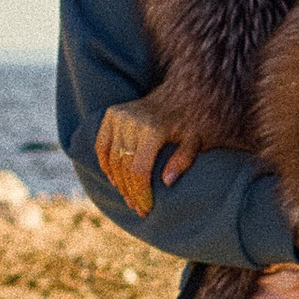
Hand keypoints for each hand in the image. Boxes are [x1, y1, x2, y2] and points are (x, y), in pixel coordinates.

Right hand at [94, 94, 204, 216]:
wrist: (181, 89)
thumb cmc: (192, 118)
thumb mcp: (196, 139)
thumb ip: (183, 160)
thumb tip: (167, 182)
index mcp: (153, 128)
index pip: (139, 171)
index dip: (141, 193)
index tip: (147, 209)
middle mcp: (132, 121)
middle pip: (124, 168)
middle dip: (131, 192)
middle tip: (138, 209)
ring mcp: (119, 116)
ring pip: (111, 159)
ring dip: (118, 182)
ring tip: (129, 198)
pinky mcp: (111, 113)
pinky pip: (102, 145)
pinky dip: (105, 164)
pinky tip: (115, 180)